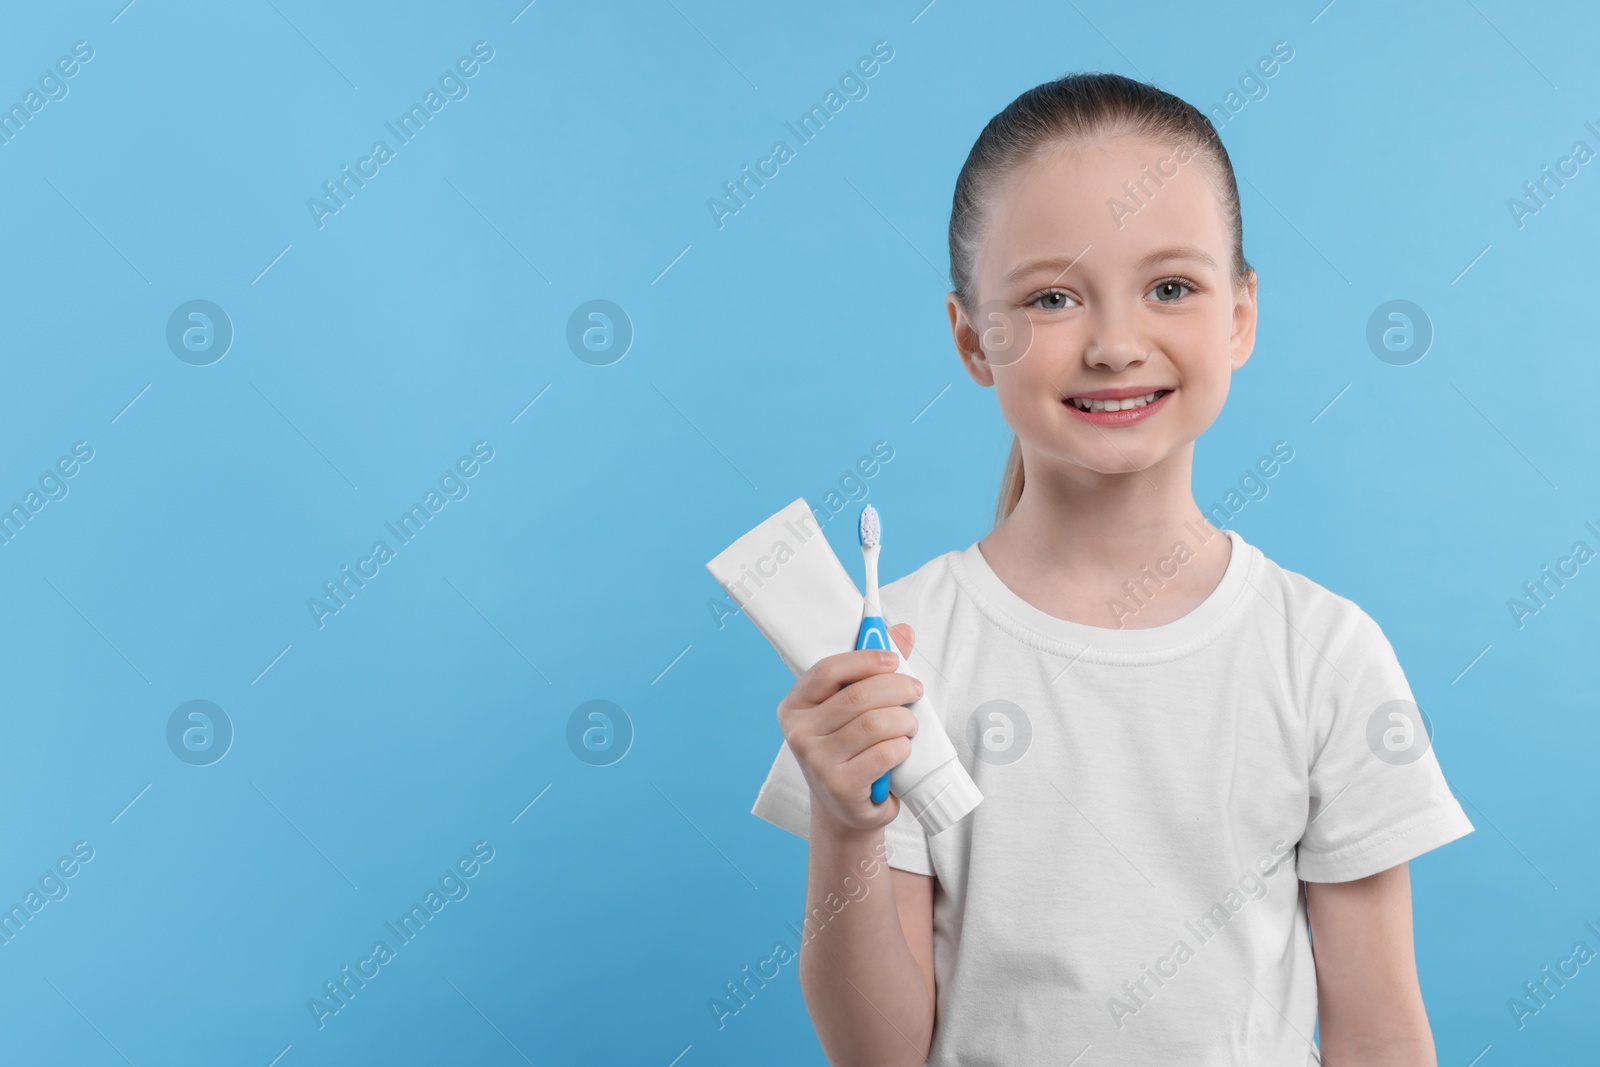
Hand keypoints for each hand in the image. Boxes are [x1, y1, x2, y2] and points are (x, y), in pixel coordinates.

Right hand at [777, 623, 921, 834]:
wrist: (845, 808)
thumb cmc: (851, 750)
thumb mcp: (855, 709)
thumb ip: (876, 668)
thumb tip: (903, 631)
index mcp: (795, 705)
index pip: (827, 670)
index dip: (864, 660)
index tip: (893, 659)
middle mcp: (799, 733)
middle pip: (859, 697)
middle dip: (897, 689)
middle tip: (915, 691)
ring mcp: (817, 762)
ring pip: (876, 724)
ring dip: (904, 721)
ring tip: (909, 725)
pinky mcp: (840, 786)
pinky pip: (884, 754)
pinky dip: (902, 747)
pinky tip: (901, 750)